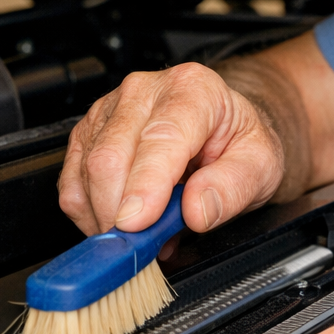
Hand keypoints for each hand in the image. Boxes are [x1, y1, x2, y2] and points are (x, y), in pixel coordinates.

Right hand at [58, 62, 284, 234]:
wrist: (225, 129)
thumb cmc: (239, 142)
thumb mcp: (261, 164)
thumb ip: (233, 186)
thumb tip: (197, 210)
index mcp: (192, 88)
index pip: (161, 137)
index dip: (145, 185)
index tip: (138, 223)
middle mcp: (145, 91)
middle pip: (111, 156)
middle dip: (121, 212)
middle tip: (146, 244)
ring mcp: (109, 110)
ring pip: (86, 172)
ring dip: (108, 217)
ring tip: (146, 230)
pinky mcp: (87, 135)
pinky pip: (72, 185)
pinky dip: (91, 215)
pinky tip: (124, 219)